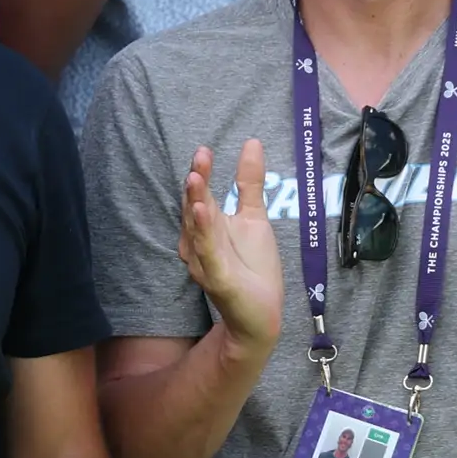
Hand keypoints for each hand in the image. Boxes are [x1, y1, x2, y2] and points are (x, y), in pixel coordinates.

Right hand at [177, 140, 282, 354]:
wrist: (261, 315)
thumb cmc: (254, 268)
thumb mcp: (255, 218)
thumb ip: (249, 183)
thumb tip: (251, 142)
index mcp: (209, 227)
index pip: (201, 196)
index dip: (202, 174)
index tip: (204, 150)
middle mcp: (201, 244)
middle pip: (195, 210)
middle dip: (196, 185)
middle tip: (199, 158)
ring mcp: (206, 262)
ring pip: (198, 231)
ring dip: (196, 205)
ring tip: (196, 180)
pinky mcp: (218, 280)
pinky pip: (208, 255)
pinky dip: (204, 236)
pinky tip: (202, 215)